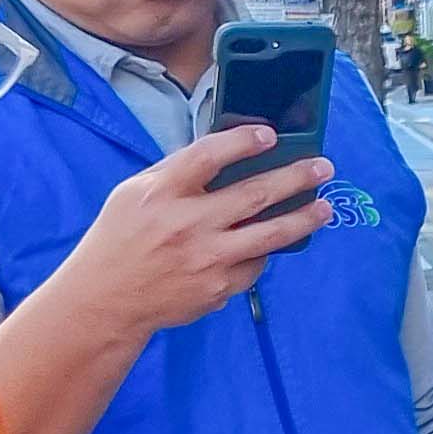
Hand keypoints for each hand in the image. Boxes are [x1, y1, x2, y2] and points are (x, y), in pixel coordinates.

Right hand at [66, 131, 330, 335]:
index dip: (243, 141)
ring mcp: (206, 259)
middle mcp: (187, 224)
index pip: (209, 156)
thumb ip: (178, 173)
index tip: (269, 134)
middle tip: (322, 167)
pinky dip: (264, 251)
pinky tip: (273, 241)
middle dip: (295, 178)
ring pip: (270, 234)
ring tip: (324, 208)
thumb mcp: (135, 193)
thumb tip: (227, 153)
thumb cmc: (122, 237)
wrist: (108, 298)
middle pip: (254, 194)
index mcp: (161, 193)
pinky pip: (254, 265)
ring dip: (303, 218)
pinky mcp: (218, 288)